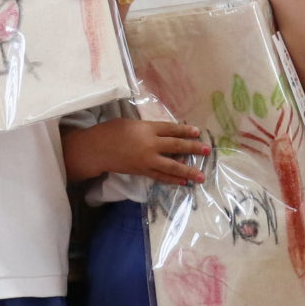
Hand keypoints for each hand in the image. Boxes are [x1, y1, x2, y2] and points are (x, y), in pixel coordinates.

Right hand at [74, 117, 205, 183]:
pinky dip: (172, 180)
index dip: (186, 131)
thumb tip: (164, 134)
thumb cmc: (111, 132)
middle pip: (176, 146)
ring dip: (188, 171)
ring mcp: (147, 160)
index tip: (197, 132)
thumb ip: (148, 128)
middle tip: (207, 151)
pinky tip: (183, 182)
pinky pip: (161, 176)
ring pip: (172, 166)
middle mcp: (150, 144)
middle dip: (193, 148)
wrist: (97, 149)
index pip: (171, 129)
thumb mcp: (131, 123)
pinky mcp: (142, 171)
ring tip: (200, 175)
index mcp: (147, 128)